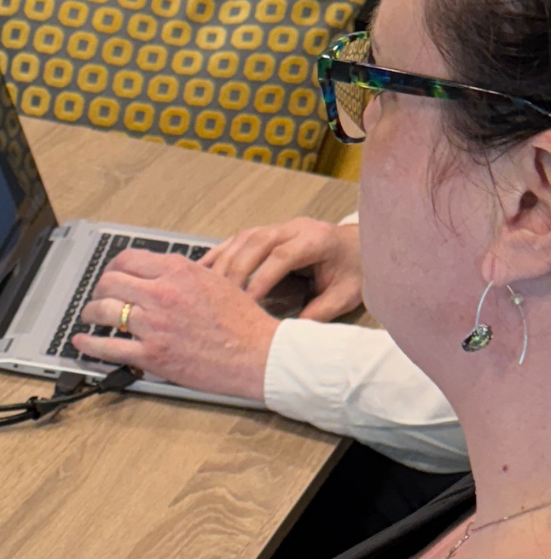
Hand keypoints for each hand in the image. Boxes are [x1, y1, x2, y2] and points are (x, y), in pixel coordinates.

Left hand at [71, 250, 281, 400]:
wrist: (259, 354)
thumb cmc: (243, 322)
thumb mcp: (214, 281)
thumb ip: (182, 275)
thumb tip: (159, 272)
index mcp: (178, 272)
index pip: (128, 260)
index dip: (112, 267)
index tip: (111, 275)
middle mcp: (162, 294)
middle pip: (109, 283)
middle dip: (98, 290)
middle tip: (97, 297)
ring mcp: (155, 324)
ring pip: (104, 311)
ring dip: (91, 314)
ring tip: (90, 317)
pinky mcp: (153, 354)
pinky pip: (109, 347)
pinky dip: (90, 345)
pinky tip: (82, 342)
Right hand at [200, 217, 361, 321]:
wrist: (358, 247)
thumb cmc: (353, 270)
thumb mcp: (346, 294)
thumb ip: (321, 311)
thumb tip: (291, 332)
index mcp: (317, 239)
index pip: (283, 255)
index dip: (263, 277)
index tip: (249, 301)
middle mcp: (294, 227)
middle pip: (255, 243)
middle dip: (236, 271)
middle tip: (221, 298)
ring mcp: (277, 227)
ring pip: (241, 240)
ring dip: (223, 263)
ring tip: (206, 288)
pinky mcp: (264, 232)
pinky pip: (235, 240)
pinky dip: (217, 255)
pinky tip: (201, 271)